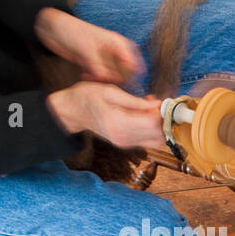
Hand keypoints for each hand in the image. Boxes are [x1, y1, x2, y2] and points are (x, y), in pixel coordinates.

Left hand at [34, 7, 144, 83]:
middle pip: (125, 74)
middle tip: (103, 82)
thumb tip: (106, 80)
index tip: (124, 86)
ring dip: (103, 81)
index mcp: (119, 44)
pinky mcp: (95, 65)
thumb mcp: (86, 49)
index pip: (134, 65)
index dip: (133, 77)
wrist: (52, 28)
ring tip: (90, 78)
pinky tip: (84, 76)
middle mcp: (115, 53)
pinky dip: (94, 80)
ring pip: (113, 77)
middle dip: (116, 81)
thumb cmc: (71, 30)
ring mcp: (105, 60)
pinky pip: (101, 77)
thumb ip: (98, 66)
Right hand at [47, 82, 165, 148]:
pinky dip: (152, 129)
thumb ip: (135, 101)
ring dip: (159, 125)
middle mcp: (123, 137)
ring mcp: (125, 143)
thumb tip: (157, 105)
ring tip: (150, 108)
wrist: (72, 111)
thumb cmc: (87, 97)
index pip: (153, 124)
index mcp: (117, 123)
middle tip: (157, 104)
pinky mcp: (127, 144)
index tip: (161, 101)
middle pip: (159, 135)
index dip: (161, 113)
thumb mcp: (109, 91)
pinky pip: (148, 140)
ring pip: (157, 140)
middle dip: (163, 120)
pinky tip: (145, 115)